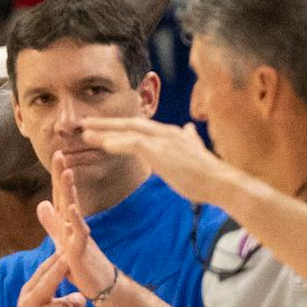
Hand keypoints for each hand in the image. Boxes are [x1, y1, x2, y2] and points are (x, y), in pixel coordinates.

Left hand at [36, 153, 119, 299]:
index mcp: (68, 222)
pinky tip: (71, 208)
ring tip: (66, 171)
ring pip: (73, 209)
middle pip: (67, 196)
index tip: (57, 154)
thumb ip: (53, 223)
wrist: (101, 285)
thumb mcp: (63, 241)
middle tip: (59, 152)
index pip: (61, 195)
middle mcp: (75, 225)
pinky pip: (79, 233)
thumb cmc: (83, 263)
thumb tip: (42, 203)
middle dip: (62, 175)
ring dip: (70, 191)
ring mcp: (79, 236)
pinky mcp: (82, 250)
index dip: (58, 176)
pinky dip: (76, 220)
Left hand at [80, 117, 232, 205]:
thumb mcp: (196, 152)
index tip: (103, 128)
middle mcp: (166, 132)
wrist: (221, 183)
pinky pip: (133, 143)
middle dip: (106, 123)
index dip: (120, 126)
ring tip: (85, 133)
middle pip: (129, 124)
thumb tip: (189, 129)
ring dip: (104, 132)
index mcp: (172, 133)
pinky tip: (102, 145)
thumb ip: (190, 139)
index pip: (140, 126)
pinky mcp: (161, 151)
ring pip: (127, 131)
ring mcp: (163, 140)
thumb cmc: (208, 174)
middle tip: (85, 123)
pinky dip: (117, 142)